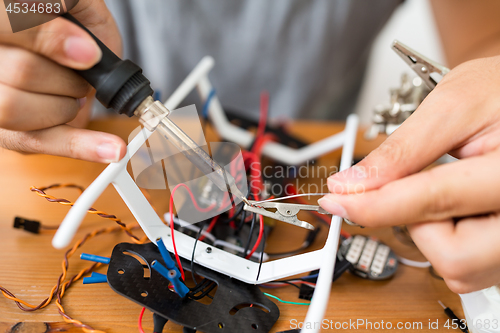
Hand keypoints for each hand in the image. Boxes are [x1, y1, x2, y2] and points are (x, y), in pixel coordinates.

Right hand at [0, 0, 125, 161]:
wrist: (76, 56)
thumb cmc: (73, 27)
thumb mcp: (79, 7)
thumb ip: (74, 8)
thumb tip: (81, 47)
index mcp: (0, 21)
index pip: (8, 24)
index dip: (48, 38)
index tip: (89, 53)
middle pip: (21, 71)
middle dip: (68, 77)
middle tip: (85, 70)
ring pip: (16, 109)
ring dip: (66, 104)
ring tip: (77, 92)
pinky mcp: (6, 133)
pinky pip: (38, 142)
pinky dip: (81, 147)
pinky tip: (112, 150)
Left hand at [319, 56, 499, 293]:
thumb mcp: (452, 106)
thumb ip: (400, 152)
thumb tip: (350, 185)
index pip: (433, 201)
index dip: (373, 204)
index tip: (337, 201)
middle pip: (454, 258)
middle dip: (417, 226)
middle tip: (414, 187)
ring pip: (460, 268)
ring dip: (434, 232)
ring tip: (448, 187)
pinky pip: (471, 265)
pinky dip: (450, 238)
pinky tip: (457, 205)